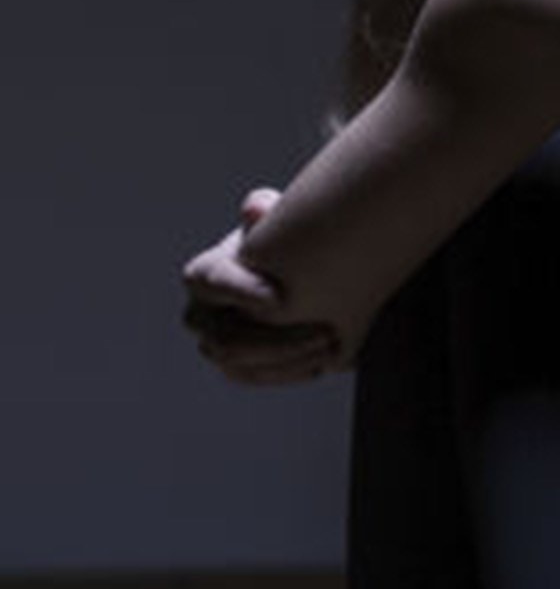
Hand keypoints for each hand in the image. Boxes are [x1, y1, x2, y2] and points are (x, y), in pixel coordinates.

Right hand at [182, 188, 346, 384]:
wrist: (306, 275)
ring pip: (238, 365)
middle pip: (223, 338)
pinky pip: (255, 378)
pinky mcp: (240, 366)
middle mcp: (201, 313)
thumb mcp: (281, 222)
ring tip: (330, 346)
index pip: (209, 283)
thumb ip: (268, 210)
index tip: (279, 298)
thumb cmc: (290, 243)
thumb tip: (256, 210)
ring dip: (286, 360)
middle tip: (324, 331)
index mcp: (205, 275)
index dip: (240, 291)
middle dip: (274, 339)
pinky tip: (324, 362)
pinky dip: (289, 372)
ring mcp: (217, 343)